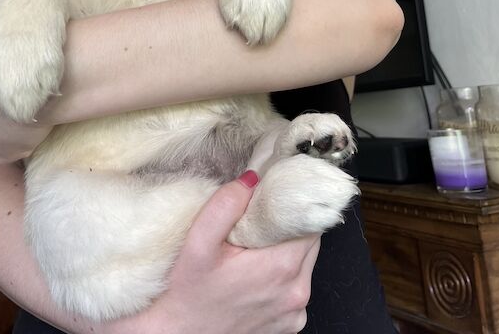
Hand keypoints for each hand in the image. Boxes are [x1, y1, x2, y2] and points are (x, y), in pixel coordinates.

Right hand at [109, 173, 318, 333]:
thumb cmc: (187, 293)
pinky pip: (296, 288)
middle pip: (311, 241)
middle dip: (290, 228)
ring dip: (287, 252)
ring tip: (253, 251)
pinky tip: (255, 277)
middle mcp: (296, 292)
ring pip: (306, 264)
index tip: (274, 199)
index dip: (293, 206)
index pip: (309, 222)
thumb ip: (225, 205)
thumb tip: (251, 179)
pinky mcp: (291, 325)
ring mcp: (295, 313)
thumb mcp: (198, 242)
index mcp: (280, 267)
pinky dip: (283, 277)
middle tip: (258, 224)